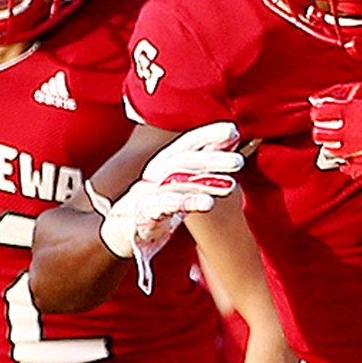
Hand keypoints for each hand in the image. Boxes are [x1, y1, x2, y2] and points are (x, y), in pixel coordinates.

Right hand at [101, 123, 241, 288]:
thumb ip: (200, 168)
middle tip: (239, 161)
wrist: (122, 232)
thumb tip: (228, 143)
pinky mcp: (144, 213)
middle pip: (184, 160)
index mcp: (164, 163)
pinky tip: (208, 203)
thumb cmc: (156, 206)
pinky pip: (166, 204)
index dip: (208, 135)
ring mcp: (148, 192)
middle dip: (212, 158)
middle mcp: (155, 173)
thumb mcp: (178, 185)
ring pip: (177, 181)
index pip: (187, 143)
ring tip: (231, 185)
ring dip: (205, 182)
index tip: (233, 129)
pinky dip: (187, 202)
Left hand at [308, 83, 361, 184]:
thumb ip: (348, 91)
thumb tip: (324, 96)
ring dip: (334, 143)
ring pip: (332, 152)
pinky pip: (347, 168)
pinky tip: (357, 149)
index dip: (319, 110)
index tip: (323, 110)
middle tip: (332, 123)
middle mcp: (357, 136)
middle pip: (322, 135)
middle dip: (324, 127)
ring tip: (346, 136)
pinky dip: (348, 159)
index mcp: (358, 113)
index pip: (321, 114)